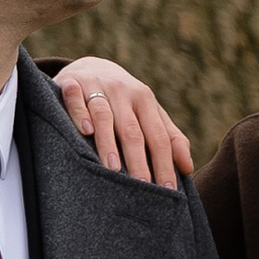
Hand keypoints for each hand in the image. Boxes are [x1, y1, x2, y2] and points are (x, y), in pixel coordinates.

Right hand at [52, 57, 190, 188]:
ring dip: (108, 142)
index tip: (168, 191)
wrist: (89, 68)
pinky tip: (85, 131)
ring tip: (113, 169)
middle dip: (138, 160)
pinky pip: (75, 98)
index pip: (158, 137)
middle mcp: (123, 91)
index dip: (164, 164)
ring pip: (104, 115)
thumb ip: (169, 137)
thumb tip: (188, 167)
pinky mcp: (70, 83)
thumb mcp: (148, 113)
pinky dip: (80, 113)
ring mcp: (96, 86)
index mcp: (145, 101)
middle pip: (132, 130)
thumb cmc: (123, 101)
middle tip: (142, 187)